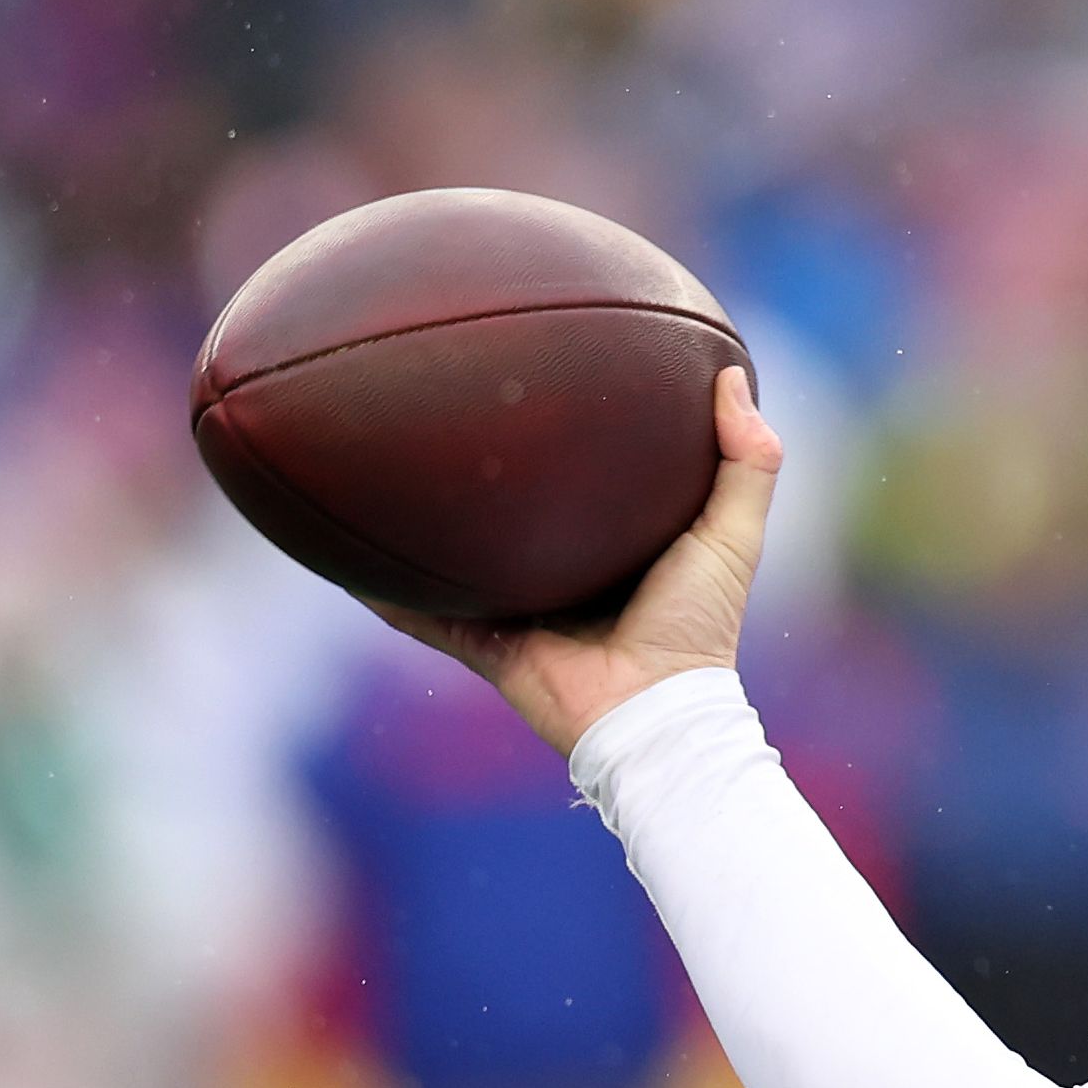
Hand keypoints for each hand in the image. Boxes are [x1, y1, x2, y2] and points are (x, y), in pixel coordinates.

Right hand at [369, 367, 781, 757]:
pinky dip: (381, 588)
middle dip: (475, 471)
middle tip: (443, 405)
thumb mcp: (732, 535)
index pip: (581, 478)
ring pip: (453, 557)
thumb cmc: (699, 626)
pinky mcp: (483, 642)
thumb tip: (728, 376)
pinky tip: (340, 553)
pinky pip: (419, 613)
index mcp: (611, 544)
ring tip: (370, 469)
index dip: (564, 436)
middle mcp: (558, 572)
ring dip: (416, 525)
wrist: (654, 711)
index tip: (544, 377)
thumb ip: (747, 462)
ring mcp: (516, 609)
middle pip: (507, 513)